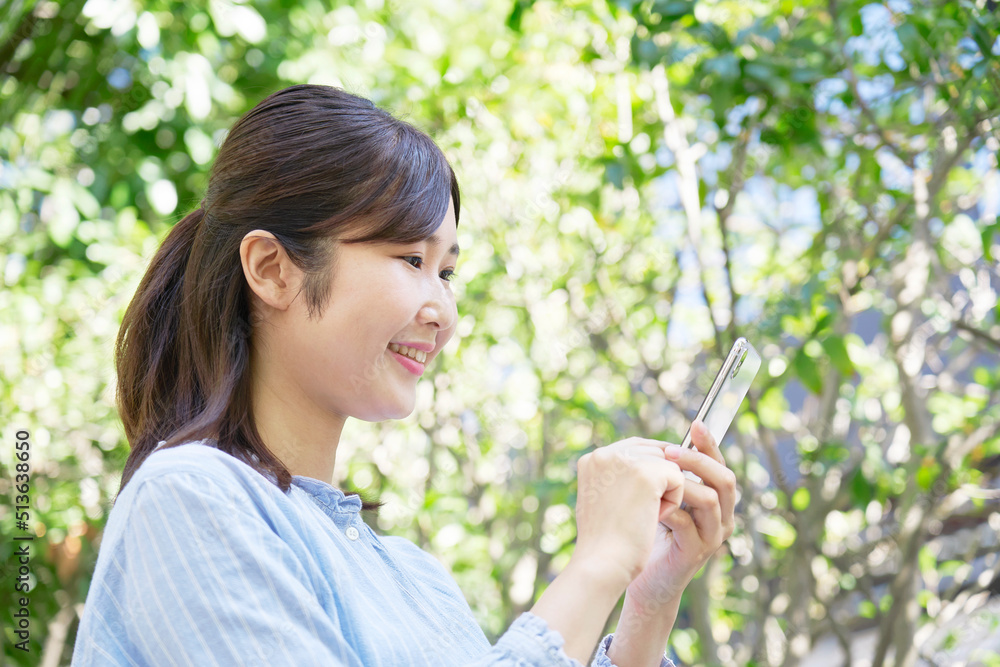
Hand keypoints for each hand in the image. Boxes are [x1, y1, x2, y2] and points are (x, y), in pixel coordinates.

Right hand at [572, 437, 687, 591]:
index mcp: (593, 458)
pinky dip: (673, 502)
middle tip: (640, 512)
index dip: (652, 468)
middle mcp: (606, 453)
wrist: (602, 564)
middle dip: (660, 480)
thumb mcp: (604, 499)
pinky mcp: (648, 472)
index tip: (652, 494)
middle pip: (655, 453)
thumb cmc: (604, 541)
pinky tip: (652, 518)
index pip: (635, 448)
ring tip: (642, 516)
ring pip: (669, 466)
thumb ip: (620, 478)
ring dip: (665, 492)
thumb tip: (653, 469)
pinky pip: (678, 479)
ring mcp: (626, 460)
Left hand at [625, 420, 737, 607]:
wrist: (642, 577)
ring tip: (657, 476)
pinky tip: (649, 507)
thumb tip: (656, 443)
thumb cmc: (649, 532)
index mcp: (716, 500)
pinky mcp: (696, 553)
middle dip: (697, 460)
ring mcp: (712, 537)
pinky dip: (667, 510)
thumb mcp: (660, 497)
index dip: (710, 444)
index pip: (719, 465)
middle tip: (669, 451)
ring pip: (710, 499)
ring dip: (681, 484)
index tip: (696, 423)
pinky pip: (688, 523)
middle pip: (724, 479)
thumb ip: (666, 475)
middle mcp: (722, 517)